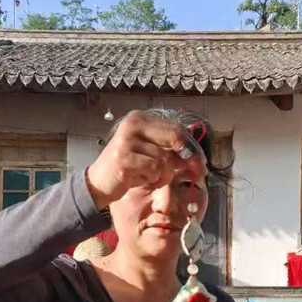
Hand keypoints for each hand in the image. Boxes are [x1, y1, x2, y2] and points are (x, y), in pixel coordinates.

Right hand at [85, 111, 205, 209]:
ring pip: (165, 158)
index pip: (176, 128)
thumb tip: (197, 156)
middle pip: (175, 137)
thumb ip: (171, 151)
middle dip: (190, 157)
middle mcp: (133, 124)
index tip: (202, 162)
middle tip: (199, 172)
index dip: (193, 146)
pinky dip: (153, 179)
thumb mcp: (150, 155)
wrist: (98, 183)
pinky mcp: (123, 158)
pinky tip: (141, 179)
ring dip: (164, 174)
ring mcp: (126, 140)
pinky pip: (154, 169)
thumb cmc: (128, 169)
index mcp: (140, 119)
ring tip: (150, 177)